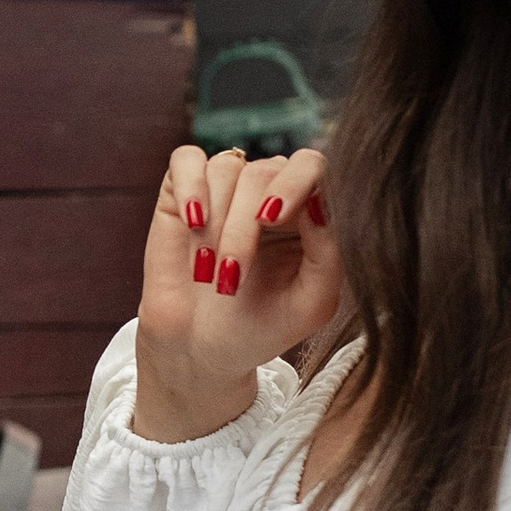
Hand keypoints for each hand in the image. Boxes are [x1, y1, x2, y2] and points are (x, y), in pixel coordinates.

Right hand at [132, 141, 339, 442]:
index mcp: (309, 212)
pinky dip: (189, 185)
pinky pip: (187, 160)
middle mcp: (270, 191)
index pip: (314, 169)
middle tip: (231, 276)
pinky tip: (190, 221)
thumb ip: (328, 253)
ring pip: (228, 169)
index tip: (272, 219)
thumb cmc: (261, 327)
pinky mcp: (181, 191)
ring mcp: (226, 187)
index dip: (295, 184)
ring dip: (216, 224)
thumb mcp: (311, 304)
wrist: (201, 350)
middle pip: (266, 171)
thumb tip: (319, 200)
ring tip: (206, 272)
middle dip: (245, 228)